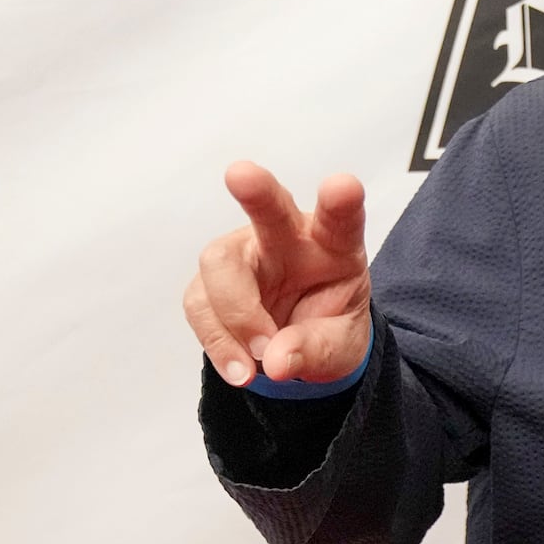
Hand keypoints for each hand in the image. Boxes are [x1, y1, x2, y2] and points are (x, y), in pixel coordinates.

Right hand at [183, 161, 370, 386]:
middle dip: (256, 192)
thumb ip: (314, 351)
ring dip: (236, 318)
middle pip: (268, 209)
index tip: (343, 187)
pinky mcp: (210, 282)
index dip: (341, 202)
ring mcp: (243, 255)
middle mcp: (285, 238)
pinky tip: (240, 367)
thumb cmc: (327, 330)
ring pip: (219, 265)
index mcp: (332, 245)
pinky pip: (200, 305)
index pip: (339, 220)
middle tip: (241, 175)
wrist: (298, 347)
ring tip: (258, 364)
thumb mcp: (338, 348)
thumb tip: (275, 362)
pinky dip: (218, 342)